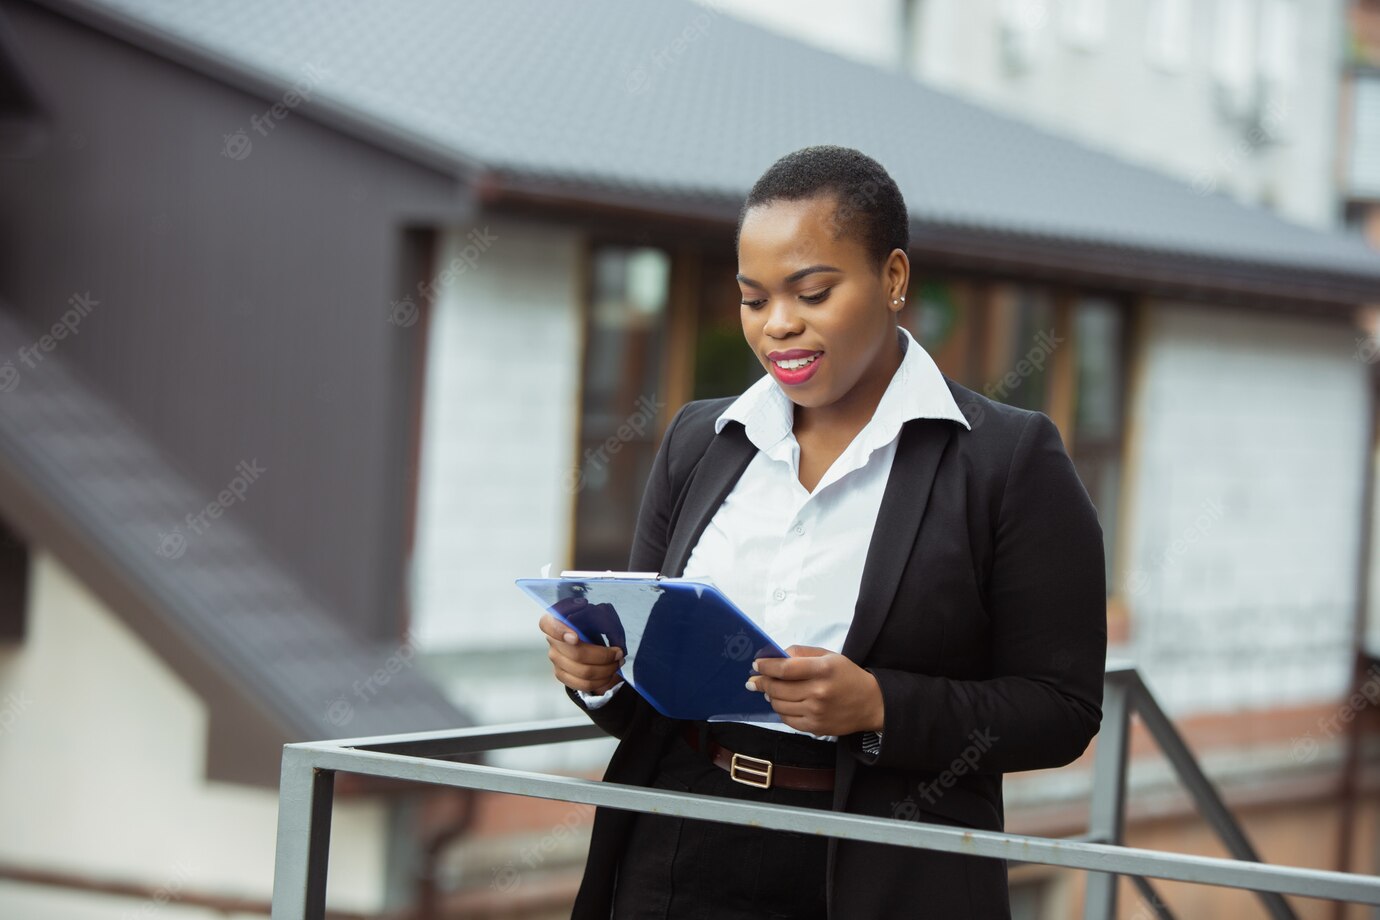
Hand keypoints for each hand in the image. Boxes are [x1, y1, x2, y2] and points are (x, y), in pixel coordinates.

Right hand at [539, 613, 624, 693]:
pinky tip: (611, 673)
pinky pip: (583, 684)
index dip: (559, 632)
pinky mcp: (562, 675)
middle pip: (576, 654)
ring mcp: (556, 660)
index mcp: (555, 621)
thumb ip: (600, 616)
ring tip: (618, 662)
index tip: (576, 637)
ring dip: (606, 669)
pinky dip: (601, 680)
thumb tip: (605, 629)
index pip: (547, 625)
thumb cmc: (593, 623)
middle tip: (619, 653)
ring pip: (583, 672)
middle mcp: (553, 641)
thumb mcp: (598, 612)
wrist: (591, 638)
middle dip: (603, 656)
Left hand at [746, 645, 883, 736]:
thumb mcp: (829, 656)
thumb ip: (801, 653)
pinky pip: (787, 719)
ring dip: (770, 696)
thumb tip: (775, 656)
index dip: (766, 667)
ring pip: (778, 704)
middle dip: (762, 682)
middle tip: (754, 680)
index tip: (756, 665)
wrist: (871, 703)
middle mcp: (819, 692)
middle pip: (778, 688)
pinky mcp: (815, 728)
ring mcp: (816, 712)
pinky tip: (782, 702)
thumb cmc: (847, 676)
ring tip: (769, 690)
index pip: (785, 668)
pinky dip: (780, 710)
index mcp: (823, 669)